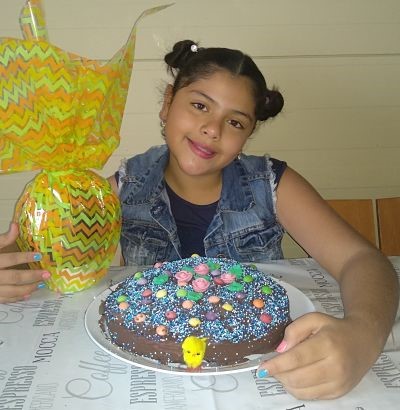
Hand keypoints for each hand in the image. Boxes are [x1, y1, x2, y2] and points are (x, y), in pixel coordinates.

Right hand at [0, 222, 48, 302]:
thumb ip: (3, 239)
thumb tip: (15, 225)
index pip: (10, 259)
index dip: (25, 257)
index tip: (40, 255)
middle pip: (13, 277)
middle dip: (31, 276)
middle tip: (47, 274)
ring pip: (10, 291)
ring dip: (27, 288)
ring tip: (41, 284)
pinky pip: (4, 299)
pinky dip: (16, 298)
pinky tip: (27, 295)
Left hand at [257, 312, 380, 399]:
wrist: (363, 341)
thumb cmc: (334, 328)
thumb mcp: (314, 319)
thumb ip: (294, 330)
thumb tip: (280, 349)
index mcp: (327, 344)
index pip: (296, 359)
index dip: (277, 365)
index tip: (262, 368)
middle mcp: (335, 366)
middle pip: (297, 378)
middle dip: (278, 374)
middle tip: (271, 367)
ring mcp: (338, 383)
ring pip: (302, 391)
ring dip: (286, 383)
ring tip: (282, 371)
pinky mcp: (339, 393)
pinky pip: (311, 396)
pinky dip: (297, 389)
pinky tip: (295, 377)